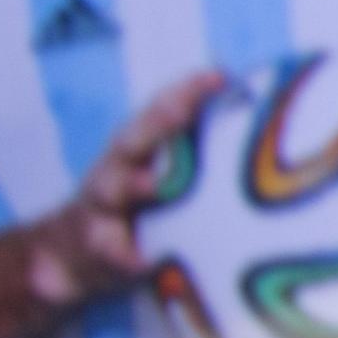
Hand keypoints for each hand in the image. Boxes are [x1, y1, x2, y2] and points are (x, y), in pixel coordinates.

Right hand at [29, 71, 223, 306]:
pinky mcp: (95, 244)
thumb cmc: (136, 206)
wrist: (69, 257)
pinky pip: (109, 249)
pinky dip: (125, 254)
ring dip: (132, 183)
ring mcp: (101, 204)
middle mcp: (117, 166)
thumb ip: (200, 155)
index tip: (219, 76)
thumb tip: (268, 138)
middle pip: (134, 137)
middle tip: (181, 110)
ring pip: (110, 187)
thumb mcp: (162, 174)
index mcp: (139, 146)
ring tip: (154, 184)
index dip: (187, 89)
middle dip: (157, 121)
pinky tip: (143, 260)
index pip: (161, 108)